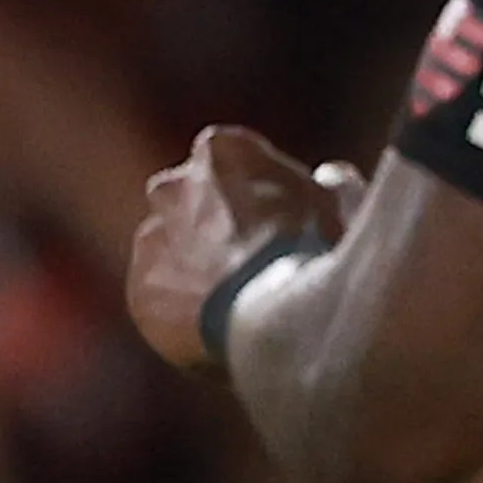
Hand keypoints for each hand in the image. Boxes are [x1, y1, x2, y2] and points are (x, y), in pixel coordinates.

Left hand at [128, 127, 357, 373]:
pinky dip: (183, 314)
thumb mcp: (342, 205)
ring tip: (238, 307)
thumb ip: (333, 184)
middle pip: (192, 205)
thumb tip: (330, 176)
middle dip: (214, 228)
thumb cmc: (319, 254)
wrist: (280, 318)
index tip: (275, 226)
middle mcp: (172, 186)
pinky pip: (161, 300)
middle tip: (251, 266)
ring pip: (172, 253)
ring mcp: (151, 238)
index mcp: (220, 150)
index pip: (230, 166)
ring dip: (195, 272)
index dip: (256, 198)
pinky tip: (218, 332)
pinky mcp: (140, 290)